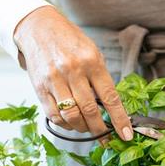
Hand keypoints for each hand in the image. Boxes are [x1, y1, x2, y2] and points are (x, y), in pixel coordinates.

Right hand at [14, 6, 132, 140]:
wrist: (38, 28)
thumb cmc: (70, 42)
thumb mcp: (92, 52)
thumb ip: (101, 79)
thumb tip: (112, 108)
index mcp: (92, 62)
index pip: (110, 97)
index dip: (119, 119)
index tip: (126, 135)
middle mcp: (73, 71)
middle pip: (89, 111)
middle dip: (100, 130)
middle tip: (106, 137)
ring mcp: (54, 80)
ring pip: (71, 116)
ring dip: (83, 128)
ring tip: (88, 128)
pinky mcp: (39, 88)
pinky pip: (54, 115)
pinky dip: (65, 125)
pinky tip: (72, 123)